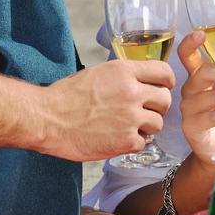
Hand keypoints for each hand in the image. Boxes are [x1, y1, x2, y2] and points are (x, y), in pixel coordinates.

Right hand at [36, 60, 173, 161]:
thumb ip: (123, 76)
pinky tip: (118, 138)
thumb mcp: (98, 73)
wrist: (48, 118)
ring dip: (147, 126)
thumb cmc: (67, 96)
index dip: (166, 82)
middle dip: (158, 106)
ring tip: (128, 126)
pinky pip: (144, 142)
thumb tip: (140, 82)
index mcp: (125, 71)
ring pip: (158, 123)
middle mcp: (132, 92)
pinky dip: (133, 143)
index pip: (164, 72)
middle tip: (145, 111)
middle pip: (165, 99)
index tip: (162, 88)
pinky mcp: (126, 141)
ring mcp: (131, 117)